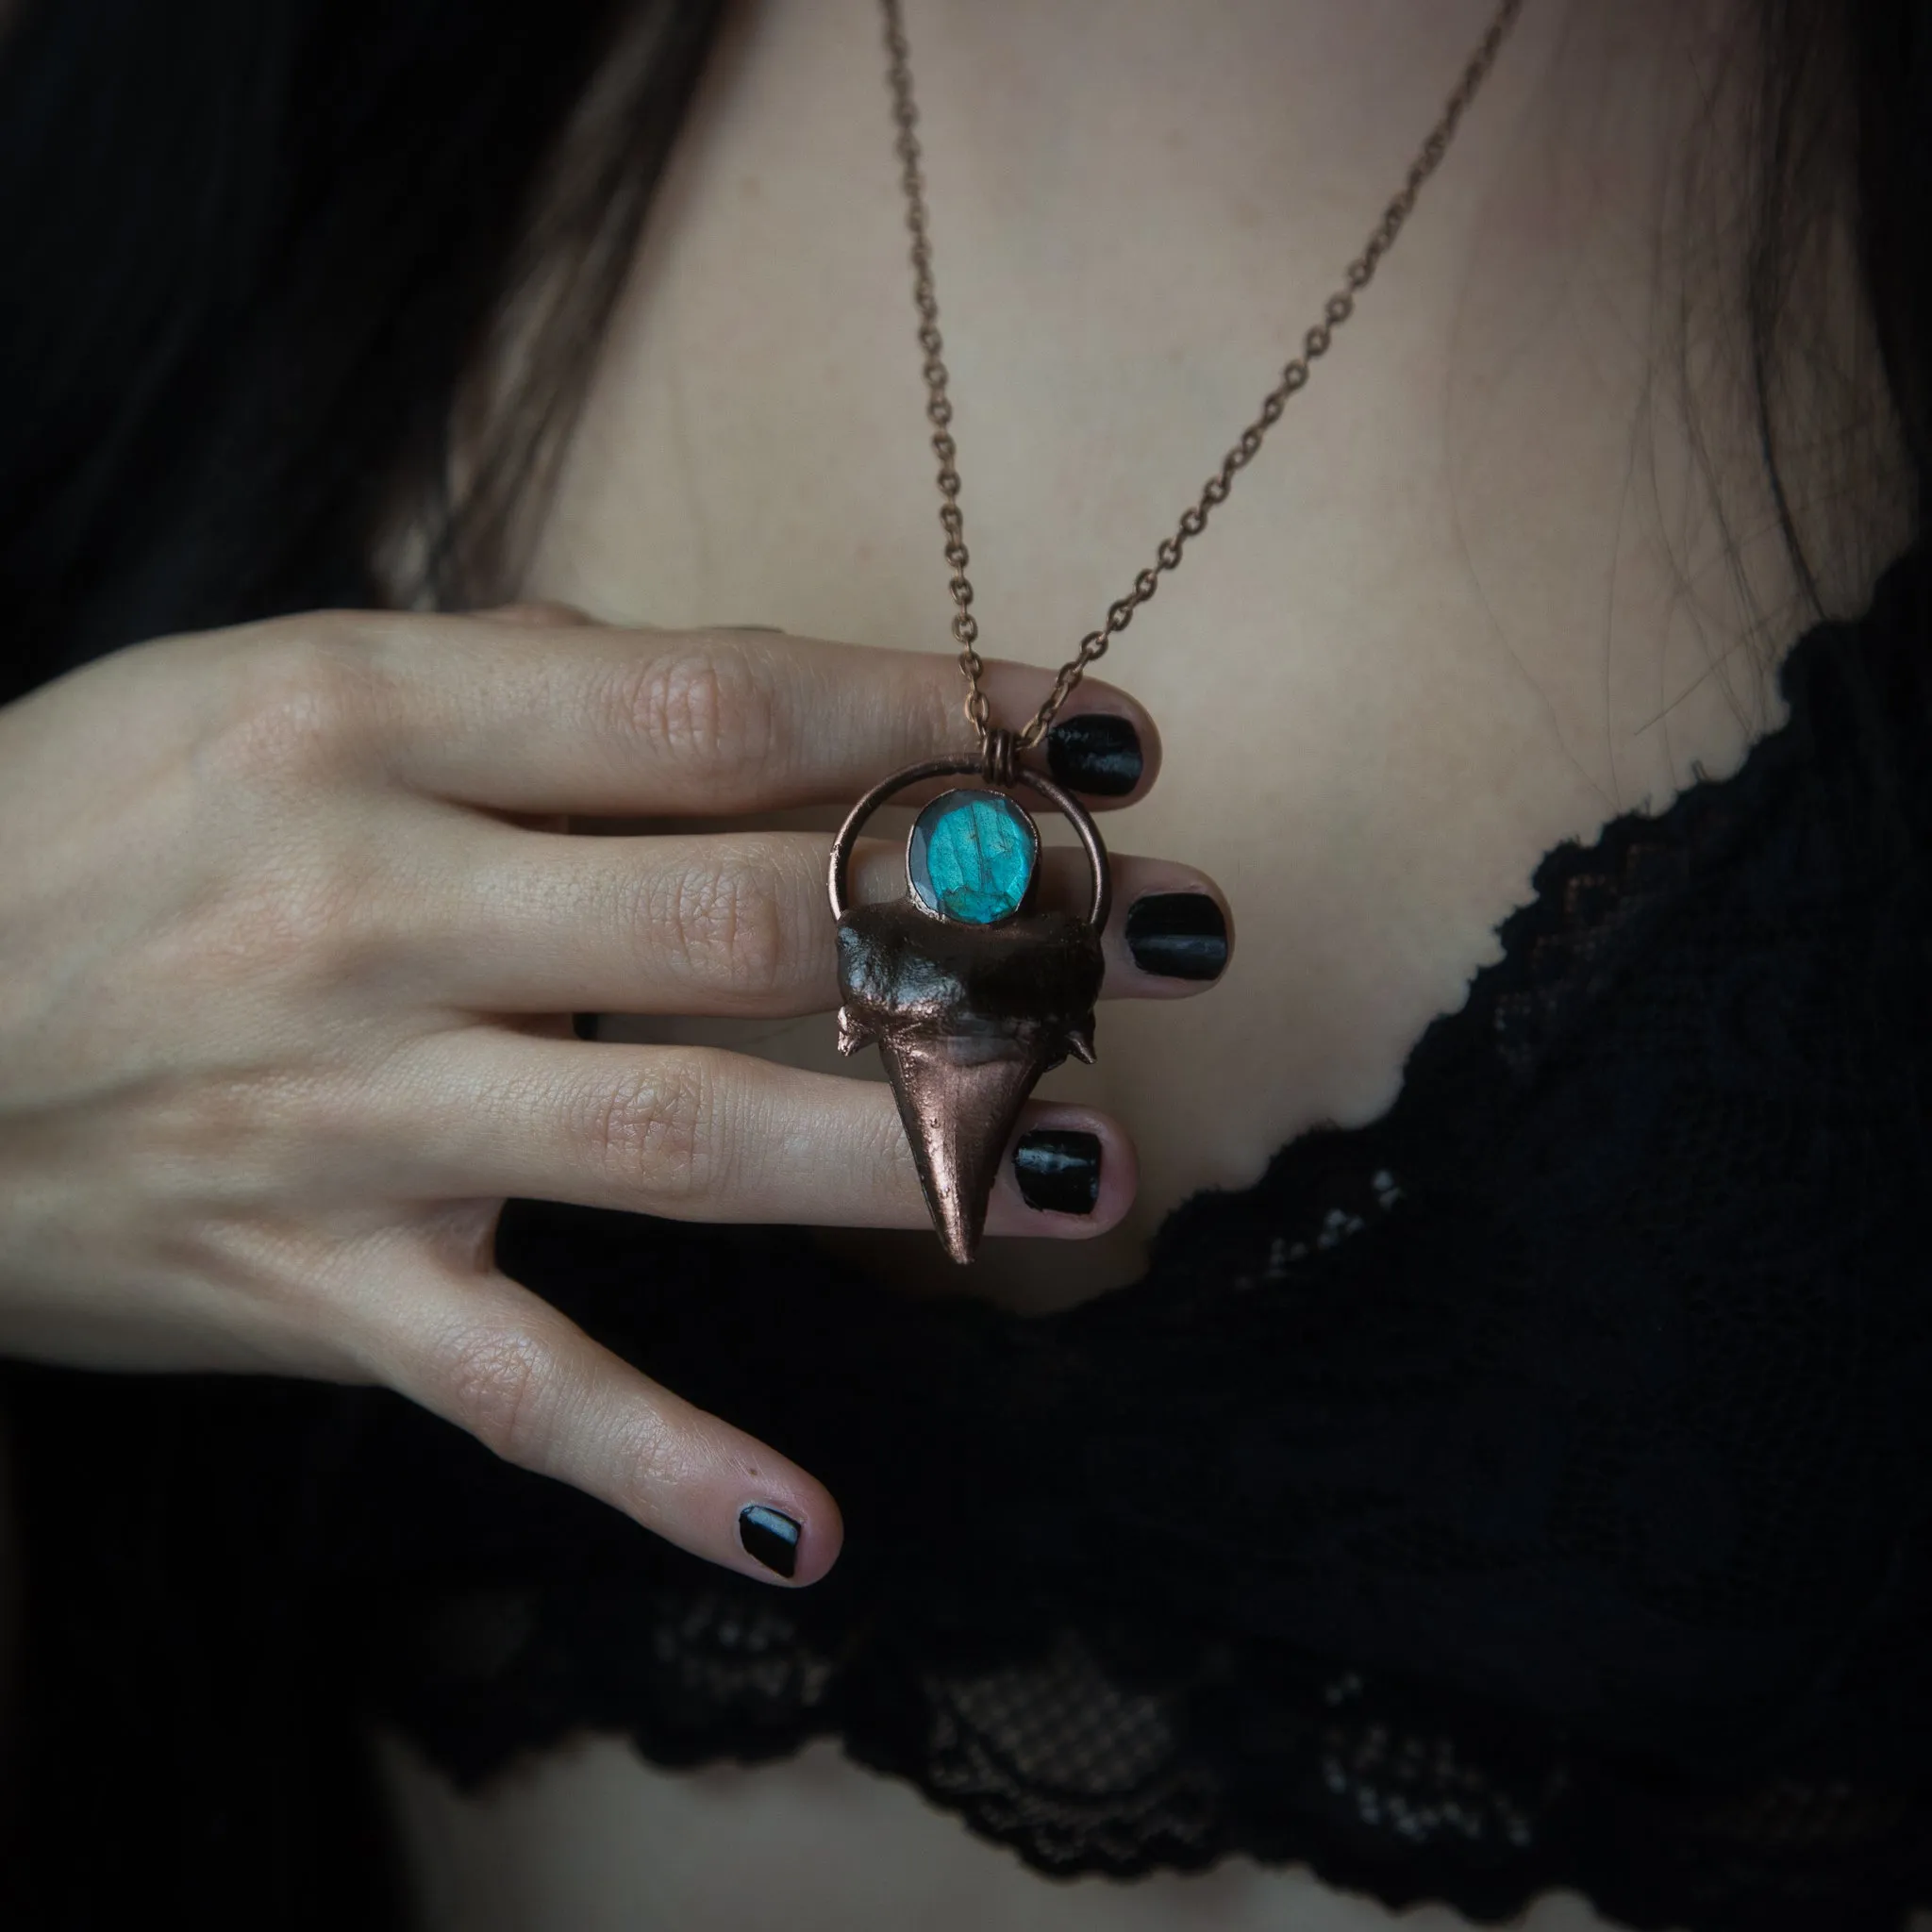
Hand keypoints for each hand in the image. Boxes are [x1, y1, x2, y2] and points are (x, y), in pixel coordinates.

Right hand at [0, 607, 1228, 1582]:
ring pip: (677, 1141)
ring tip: (1098, 1168)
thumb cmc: (86, 826)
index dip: (928, 717)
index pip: (713, 712)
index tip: (1093, 731)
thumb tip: (757, 707)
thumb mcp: (265, 682)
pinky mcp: (313, 1294)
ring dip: (909, 1157)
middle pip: (744, 916)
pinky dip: (659, 1463)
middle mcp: (368, 913)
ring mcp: (345, 1120)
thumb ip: (514, 681)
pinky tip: (812, 1525)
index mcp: (360, 721)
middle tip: (1164, 929)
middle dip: (985, 917)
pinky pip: (512, 1391)